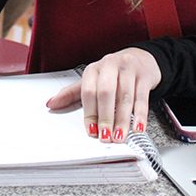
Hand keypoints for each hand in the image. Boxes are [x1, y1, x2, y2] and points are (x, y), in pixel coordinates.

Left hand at [46, 48, 160, 142]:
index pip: (88, 92)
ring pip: (125, 97)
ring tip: (120, 136)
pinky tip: (138, 127)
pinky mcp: (144, 76)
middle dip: (105, 117)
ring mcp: (128, 69)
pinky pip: (142, 98)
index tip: (91, 131)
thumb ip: (72, 93)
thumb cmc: (113, 73)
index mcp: (93, 69)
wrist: (140, 58)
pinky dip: (141, 115)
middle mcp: (110, 66)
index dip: (89, 113)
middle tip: (105, 136)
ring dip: (122, 120)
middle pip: (106, 93)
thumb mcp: (91, 80)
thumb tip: (50, 104)